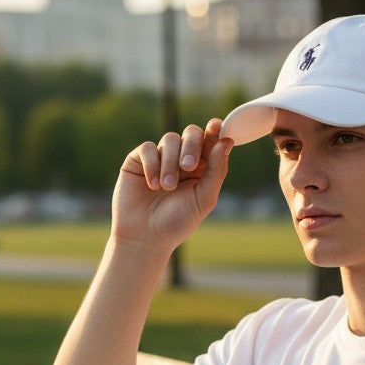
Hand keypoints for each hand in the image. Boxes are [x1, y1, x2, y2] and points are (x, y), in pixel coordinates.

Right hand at [113, 117, 232, 252]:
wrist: (145, 237)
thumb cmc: (177, 222)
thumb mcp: (203, 199)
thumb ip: (216, 171)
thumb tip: (226, 141)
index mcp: (202, 168)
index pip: (210, 141)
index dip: (215, 131)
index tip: (217, 127)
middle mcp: (181, 159)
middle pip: (191, 133)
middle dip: (192, 146)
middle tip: (188, 166)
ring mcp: (160, 158)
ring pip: (170, 139)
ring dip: (170, 163)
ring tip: (166, 188)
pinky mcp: (139, 160)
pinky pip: (148, 148)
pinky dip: (152, 165)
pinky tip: (152, 185)